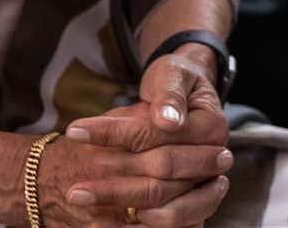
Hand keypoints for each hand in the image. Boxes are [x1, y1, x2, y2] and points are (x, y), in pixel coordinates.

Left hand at [50, 54, 230, 227]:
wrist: (183, 102)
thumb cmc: (174, 83)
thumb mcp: (172, 74)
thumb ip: (170, 94)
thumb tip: (168, 121)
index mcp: (212, 128)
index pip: (159, 134)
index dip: (115, 132)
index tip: (75, 131)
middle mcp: (213, 162)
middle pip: (162, 174)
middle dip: (114, 182)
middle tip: (73, 188)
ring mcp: (205, 187)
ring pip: (166, 207)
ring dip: (120, 202)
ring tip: (81, 199)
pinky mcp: (193, 207)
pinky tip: (102, 225)